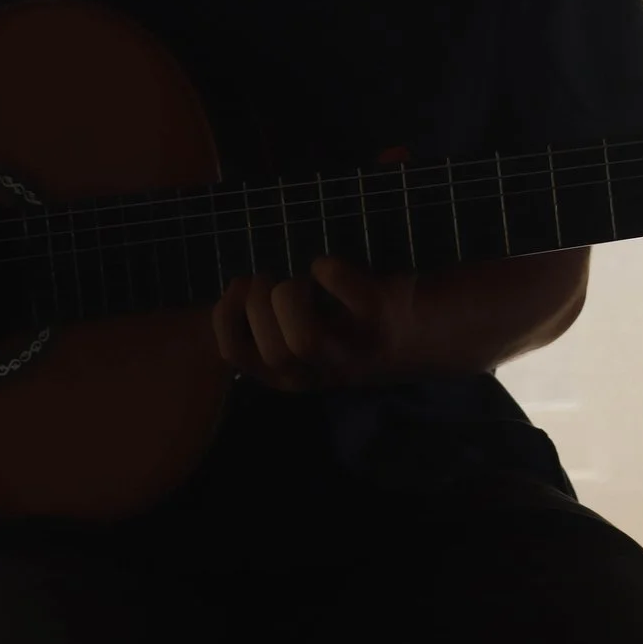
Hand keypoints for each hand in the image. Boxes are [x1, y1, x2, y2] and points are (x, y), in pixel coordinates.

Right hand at [213, 256, 418, 390]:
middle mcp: (317, 372)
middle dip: (260, 303)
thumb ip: (262, 322)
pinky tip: (329, 269)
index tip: (241, 289)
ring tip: (301, 283)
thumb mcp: (294, 336)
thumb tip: (236, 290)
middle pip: (271, 351)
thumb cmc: (344, 326)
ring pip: (304, 341)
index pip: (234, 354)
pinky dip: (329, 268)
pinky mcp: (379, 319)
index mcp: (287, 375)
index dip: (226, 315)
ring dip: (291, 294)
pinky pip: (342, 289)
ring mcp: (352, 352)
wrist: (416, 329)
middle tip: (275, 282)